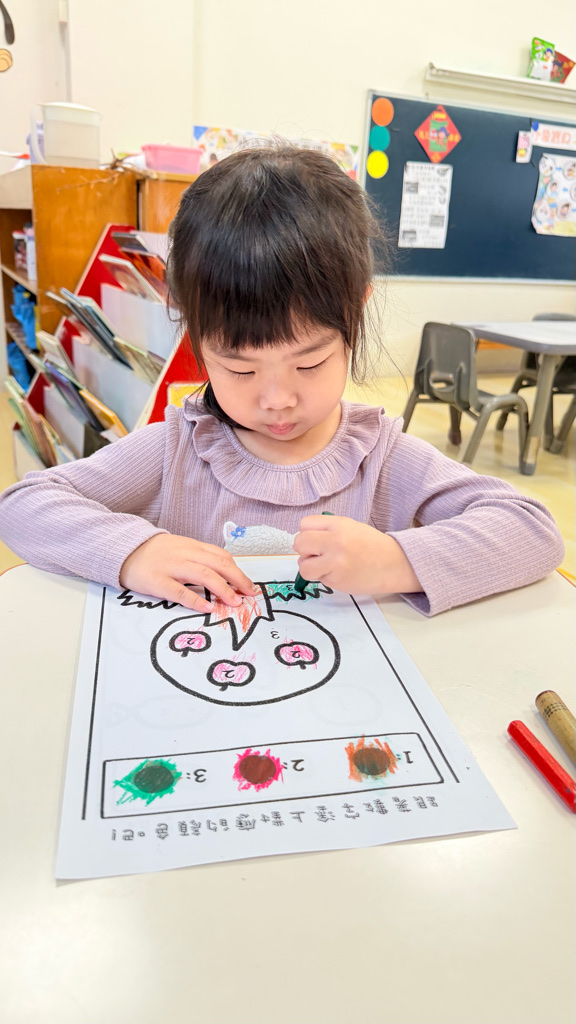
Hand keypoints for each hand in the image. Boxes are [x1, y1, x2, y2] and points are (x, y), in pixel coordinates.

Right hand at [119, 534, 256, 611]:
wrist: (124, 550)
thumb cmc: (154, 553)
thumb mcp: (180, 548)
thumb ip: (199, 557)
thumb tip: (224, 573)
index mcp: (191, 546)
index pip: (221, 556)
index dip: (238, 571)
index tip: (249, 585)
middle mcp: (184, 554)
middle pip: (218, 565)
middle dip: (237, 580)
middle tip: (249, 594)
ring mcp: (171, 566)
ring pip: (204, 575)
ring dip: (223, 590)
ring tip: (235, 602)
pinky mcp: (157, 581)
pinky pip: (180, 591)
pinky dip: (196, 600)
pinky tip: (208, 607)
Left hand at [293, 515, 421, 595]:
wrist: (394, 564)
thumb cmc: (371, 545)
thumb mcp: (350, 527)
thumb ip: (327, 530)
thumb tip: (303, 542)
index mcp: (338, 525)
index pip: (304, 525)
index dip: (307, 533)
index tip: (315, 540)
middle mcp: (335, 541)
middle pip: (300, 543)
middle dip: (304, 550)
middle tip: (316, 554)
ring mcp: (335, 562)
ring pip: (303, 566)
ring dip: (310, 567)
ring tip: (324, 566)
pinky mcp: (337, 580)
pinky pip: (318, 579)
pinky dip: (325, 577)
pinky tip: (339, 574)